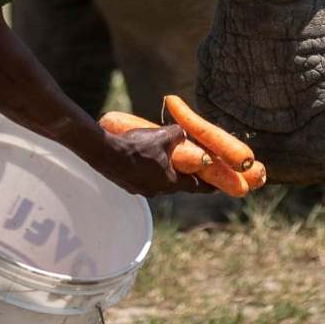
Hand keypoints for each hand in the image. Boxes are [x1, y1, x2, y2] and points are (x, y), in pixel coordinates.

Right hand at [85, 120, 211, 198]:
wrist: (106, 153)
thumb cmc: (138, 147)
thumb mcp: (163, 135)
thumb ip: (178, 134)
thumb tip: (182, 133)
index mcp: (170, 182)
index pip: (195, 187)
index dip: (207, 185)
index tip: (217, 188)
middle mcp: (157, 190)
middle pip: (176, 183)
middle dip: (182, 173)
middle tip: (188, 165)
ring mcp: (141, 189)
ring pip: (158, 180)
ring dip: (162, 171)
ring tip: (161, 156)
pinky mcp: (127, 184)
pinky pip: (143, 178)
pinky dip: (147, 170)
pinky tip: (142, 157)